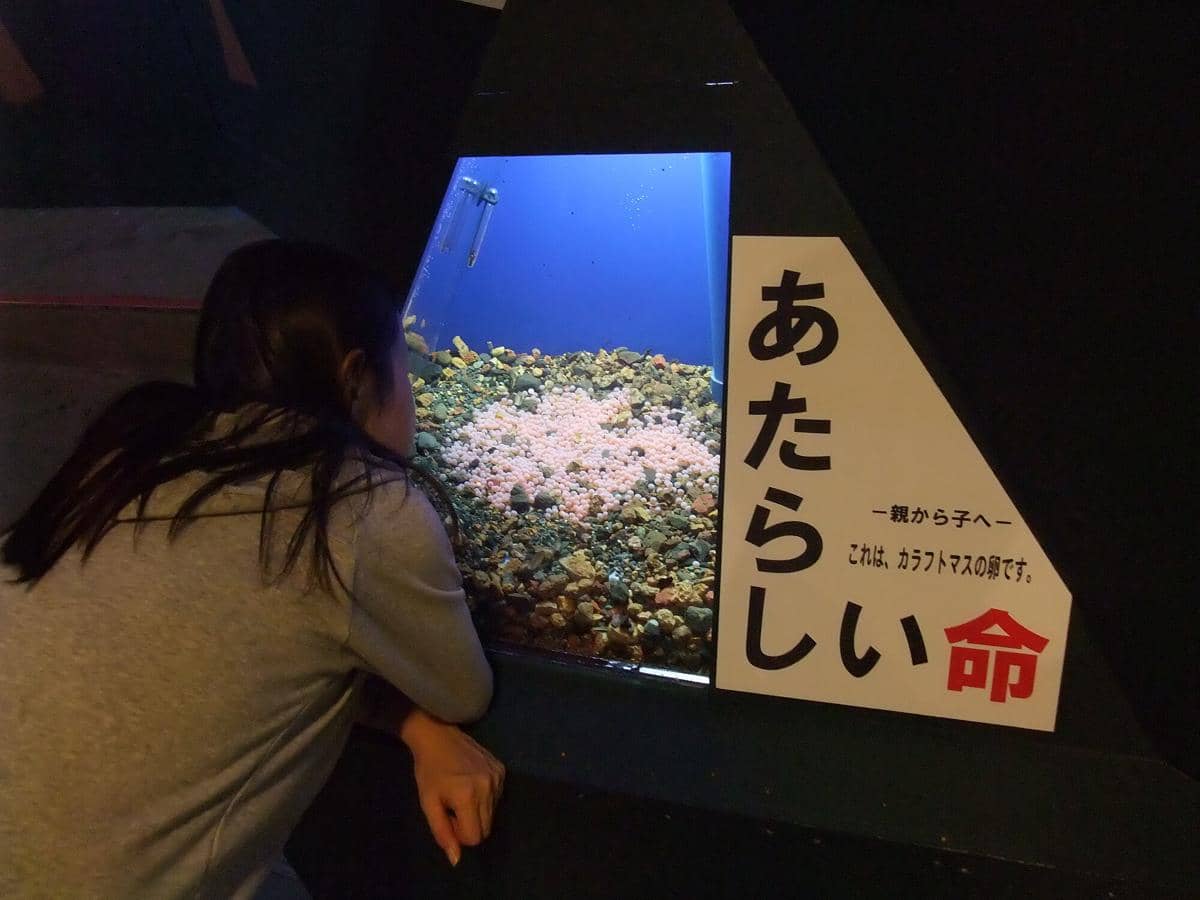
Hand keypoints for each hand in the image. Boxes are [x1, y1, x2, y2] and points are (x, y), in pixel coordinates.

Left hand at [400, 708, 504, 865]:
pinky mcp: (502, 770)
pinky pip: (497, 798)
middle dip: (469, 825)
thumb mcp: (428, 804)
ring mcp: (498, 777)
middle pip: (486, 828)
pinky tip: (471, 783)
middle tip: (453, 807)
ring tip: (461, 793)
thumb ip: (442, 833)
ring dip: (477, 811)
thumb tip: (456, 860)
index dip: (460, 834)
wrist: (438, 735)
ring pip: (493, 814)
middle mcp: (488, 787)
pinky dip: (485, 798)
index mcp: (468, 796)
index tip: (448, 817)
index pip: (475, 837)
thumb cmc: (428, 771)